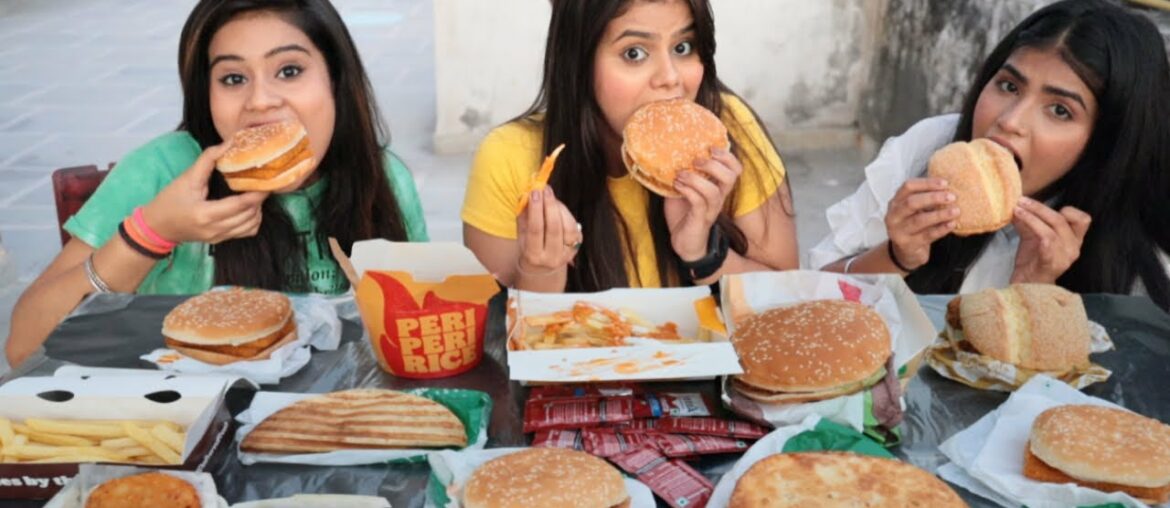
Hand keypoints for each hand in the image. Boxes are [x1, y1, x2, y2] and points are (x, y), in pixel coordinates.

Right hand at [142, 145, 268, 244]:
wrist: (157, 227)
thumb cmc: (169, 200)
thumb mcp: (186, 178)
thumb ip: (208, 160)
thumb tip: (229, 144)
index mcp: (205, 214)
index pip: (240, 205)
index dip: (257, 194)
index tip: (266, 181)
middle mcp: (215, 229)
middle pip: (249, 216)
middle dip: (259, 200)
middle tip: (262, 184)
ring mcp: (219, 238)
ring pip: (251, 226)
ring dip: (257, 210)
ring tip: (254, 194)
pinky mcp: (220, 241)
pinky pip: (245, 233)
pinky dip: (253, 220)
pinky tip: (248, 208)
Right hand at [516, 187, 580, 274]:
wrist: (543, 265)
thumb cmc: (530, 245)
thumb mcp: (522, 233)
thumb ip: (523, 215)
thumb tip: (525, 194)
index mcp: (534, 256)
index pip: (536, 230)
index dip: (536, 210)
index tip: (534, 192)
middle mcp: (552, 257)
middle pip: (554, 228)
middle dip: (549, 206)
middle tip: (545, 189)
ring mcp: (567, 253)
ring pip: (568, 227)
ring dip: (559, 208)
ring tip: (550, 197)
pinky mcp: (577, 246)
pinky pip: (574, 227)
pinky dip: (567, 214)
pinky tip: (558, 206)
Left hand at [665, 148, 741, 260]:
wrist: (685, 244)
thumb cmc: (684, 215)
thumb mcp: (683, 190)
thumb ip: (683, 175)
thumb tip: (668, 154)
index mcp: (718, 188)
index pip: (735, 169)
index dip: (727, 156)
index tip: (711, 147)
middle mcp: (719, 198)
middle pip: (731, 177)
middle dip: (714, 164)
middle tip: (695, 160)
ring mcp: (711, 210)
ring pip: (714, 191)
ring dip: (696, 179)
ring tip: (681, 174)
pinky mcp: (700, 220)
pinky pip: (699, 203)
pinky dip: (688, 191)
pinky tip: (676, 186)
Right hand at [884, 178, 957, 269]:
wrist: (906, 251)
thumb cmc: (913, 225)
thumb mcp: (915, 210)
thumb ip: (926, 199)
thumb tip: (949, 188)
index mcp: (896, 202)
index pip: (908, 187)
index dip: (927, 183)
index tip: (945, 183)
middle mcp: (894, 215)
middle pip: (911, 202)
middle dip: (933, 198)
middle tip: (952, 197)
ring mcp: (899, 231)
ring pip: (919, 220)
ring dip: (940, 214)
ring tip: (955, 211)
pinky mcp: (908, 244)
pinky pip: (927, 235)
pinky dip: (941, 229)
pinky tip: (951, 224)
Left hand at [1011, 197, 1090, 283]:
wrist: (1026, 286)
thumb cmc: (1032, 262)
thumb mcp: (1032, 237)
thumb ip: (1028, 221)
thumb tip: (1017, 203)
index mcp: (1073, 241)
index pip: (1082, 219)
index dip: (1067, 210)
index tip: (1044, 206)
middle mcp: (1073, 248)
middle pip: (1062, 219)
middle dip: (1040, 207)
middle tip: (1022, 201)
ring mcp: (1065, 256)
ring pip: (1053, 228)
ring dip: (1033, 215)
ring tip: (1017, 209)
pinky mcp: (1052, 262)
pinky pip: (1046, 239)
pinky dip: (1032, 225)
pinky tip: (1019, 219)